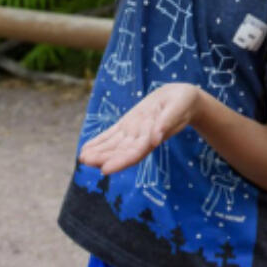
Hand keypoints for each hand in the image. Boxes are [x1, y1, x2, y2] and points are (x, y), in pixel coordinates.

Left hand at [78, 82, 200, 174]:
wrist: (183, 97)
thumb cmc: (184, 102)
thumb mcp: (178, 108)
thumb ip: (167, 123)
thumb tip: (154, 140)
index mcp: (154, 137)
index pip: (135, 153)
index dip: (120, 162)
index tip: (105, 169)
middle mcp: (142, 139)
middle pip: (120, 152)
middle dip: (103, 157)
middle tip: (85, 161)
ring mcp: (134, 132)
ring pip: (113, 145)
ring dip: (98, 151)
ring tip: (82, 157)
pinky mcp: (129, 124)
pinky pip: (113, 135)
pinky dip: (100, 141)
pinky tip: (87, 147)